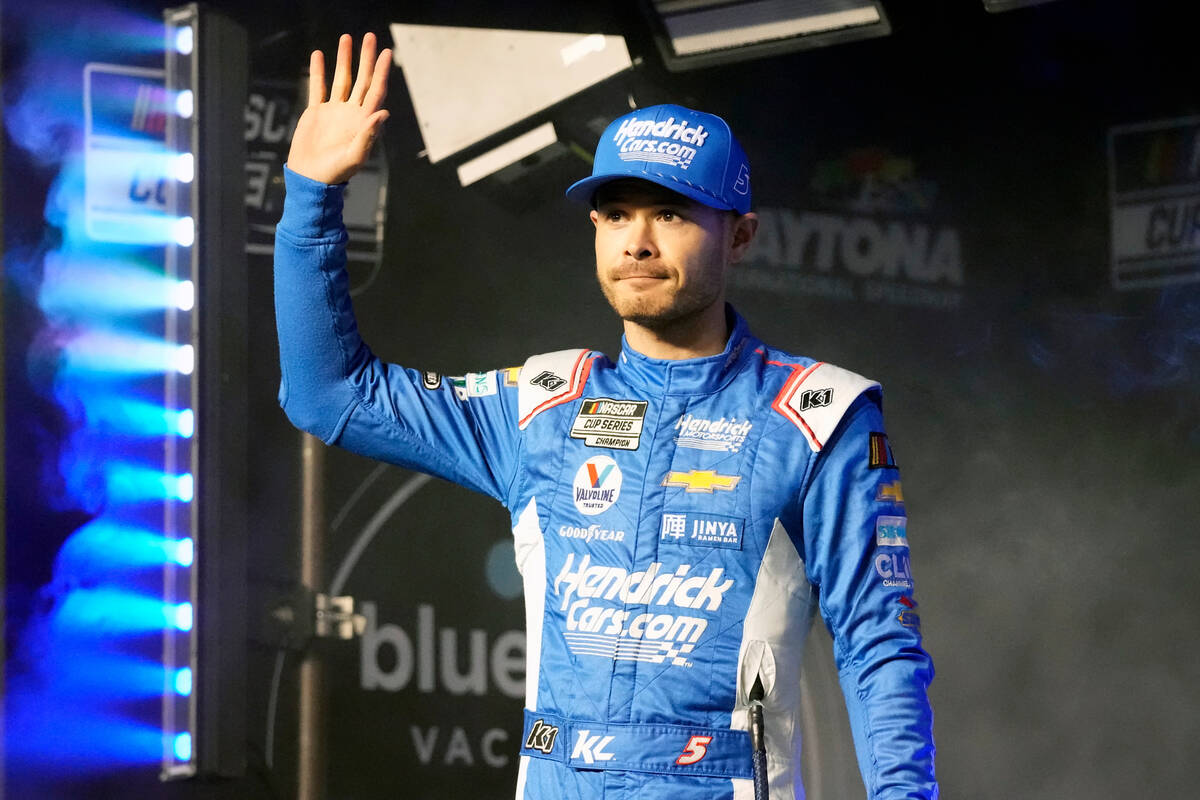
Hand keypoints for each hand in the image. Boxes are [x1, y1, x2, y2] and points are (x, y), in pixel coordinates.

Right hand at [287, 33, 390, 184]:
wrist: (311, 178)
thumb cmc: (336, 172)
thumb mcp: (355, 156)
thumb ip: (368, 135)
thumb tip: (383, 112)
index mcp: (363, 121)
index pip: (376, 91)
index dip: (381, 72)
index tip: (386, 53)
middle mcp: (352, 113)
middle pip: (362, 80)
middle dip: (366, 59)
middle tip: (370, 37)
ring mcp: (334, 111)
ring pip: (341, 79)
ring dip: (344, 59)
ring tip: (346, 38)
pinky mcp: (317, 112)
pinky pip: (318, 87)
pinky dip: (318, 71)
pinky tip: (319, 55)